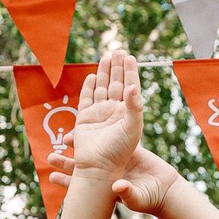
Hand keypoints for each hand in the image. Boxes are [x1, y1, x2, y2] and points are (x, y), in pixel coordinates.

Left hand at [47, 142, 179, 217]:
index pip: (81, 184)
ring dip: (80, 146)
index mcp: (105, 185)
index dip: (67, 181)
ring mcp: (116, 161)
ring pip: (95, 151)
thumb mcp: (138, 198)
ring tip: (66, 138)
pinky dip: (102, 135)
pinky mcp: (127, 151)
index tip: (52, 177)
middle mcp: (107, 172)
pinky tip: (91, 127)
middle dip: (66, 163)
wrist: (164, 189)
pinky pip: (111, 140)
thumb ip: (128, 193)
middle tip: (49, 158)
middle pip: (82, 167)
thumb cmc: (150, 198)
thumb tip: (117, 187)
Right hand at [58, 49, 142, 175]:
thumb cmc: (118, 151)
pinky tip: (93, 76)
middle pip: (116, 84)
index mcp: (127, 113)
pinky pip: (87, 99)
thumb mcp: (132, 128)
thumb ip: (133, 106)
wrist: (98, 168)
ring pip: (102, 88)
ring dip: (105, 73)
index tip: (131, 58)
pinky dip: (90, 87)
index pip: (130, 87)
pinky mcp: (85, 119)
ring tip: (107, 57)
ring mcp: (99, 115)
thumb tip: (132, 86)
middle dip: (117, 68)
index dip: (130, 72)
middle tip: (119, 51)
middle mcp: (114, 112)